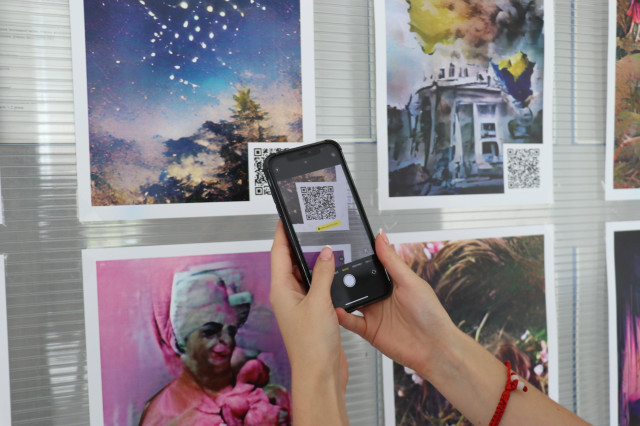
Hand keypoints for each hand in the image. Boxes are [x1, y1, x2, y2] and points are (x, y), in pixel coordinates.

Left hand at [269, 221, 348, 423]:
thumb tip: (326, 253)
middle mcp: (287, 296)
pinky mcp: (313, 312)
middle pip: (290, 261)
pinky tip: (336, 271)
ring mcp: (300, 304)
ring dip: (314, 261)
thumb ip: (324, 274)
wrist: (321, 374)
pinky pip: (317, 287)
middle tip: (310, 227)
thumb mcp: (319, 302)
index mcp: (281, 290)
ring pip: (305, 274)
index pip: (278, 252)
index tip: (286, 217)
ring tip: (325, 243)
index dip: (282, 233)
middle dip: (300, 244)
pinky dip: (325, 277)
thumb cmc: (311, 345)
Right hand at [336, 230, 456, 379]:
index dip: (356, 261)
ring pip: (350, 302)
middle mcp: (381, 297)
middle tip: (329, 271)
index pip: (369, 268)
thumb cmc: (430, 314)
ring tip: (328, 289)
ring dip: (340, 296)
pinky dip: (341, 316)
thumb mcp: (410, 281)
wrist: (434, 348)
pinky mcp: (369, 330)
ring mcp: (374, 314)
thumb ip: (392, 261)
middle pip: (356, 285)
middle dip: (343, 279)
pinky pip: (350, 322)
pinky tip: (336, 310)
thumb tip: (381, 237)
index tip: (341, 252)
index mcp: (391, 283)